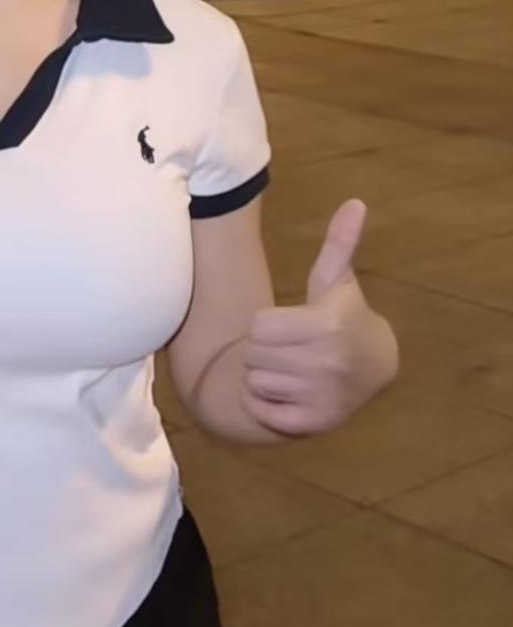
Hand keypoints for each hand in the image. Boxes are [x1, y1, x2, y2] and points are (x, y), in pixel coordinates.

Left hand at [240, 199, 397, 435]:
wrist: (374, 367)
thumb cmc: (345, 315)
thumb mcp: (337, 280)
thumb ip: (339, 242)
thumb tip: (355, 202)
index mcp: (325, 325)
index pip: (258, 327)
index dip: (266, 325)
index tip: (287, 324)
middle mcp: (324, 363)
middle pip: (252, 355)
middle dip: (262, 349)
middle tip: (286, 347)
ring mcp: (320, 396)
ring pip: (255, 383)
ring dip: (264, 376)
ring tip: (288, 368)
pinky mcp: (315, 423)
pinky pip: (263, 413)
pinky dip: (265, 404)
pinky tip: (286, 391)